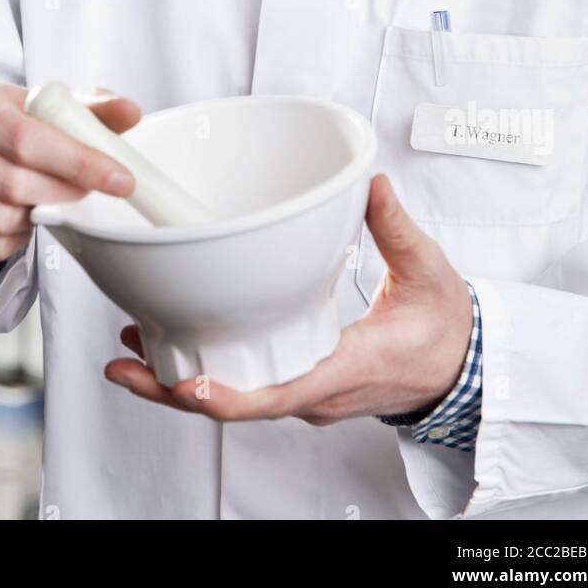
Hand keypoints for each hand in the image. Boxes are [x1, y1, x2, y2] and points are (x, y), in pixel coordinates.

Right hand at [0, 82, 140, 260]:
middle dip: (62, 194)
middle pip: (13, 184)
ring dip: (36, 219)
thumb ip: (88, 107)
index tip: (121, 179)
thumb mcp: (40, 105)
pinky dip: (14, 240)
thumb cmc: (2, 123)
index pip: (27, 138)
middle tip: (84, 193)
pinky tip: (22, 220)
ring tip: (48, 203)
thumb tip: (130, 111)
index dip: (78, 162)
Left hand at [104, 173, 472, 423]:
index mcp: (347, 369)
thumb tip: (370, 184)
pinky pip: (246, 387)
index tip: (188, 384)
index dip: (229, 395)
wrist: (464, 370)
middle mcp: (318, 393)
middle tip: (123, 362)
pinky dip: (205, 373)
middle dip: (175, 389)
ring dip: (180, 383)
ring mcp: (307, 395)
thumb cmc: (446, 330)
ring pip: (235, 399)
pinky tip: (172, 347)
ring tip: (128, 350)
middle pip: (237, 403)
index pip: (280, 394)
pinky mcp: (301, 386)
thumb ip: (395, 225)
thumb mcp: (427, 270)